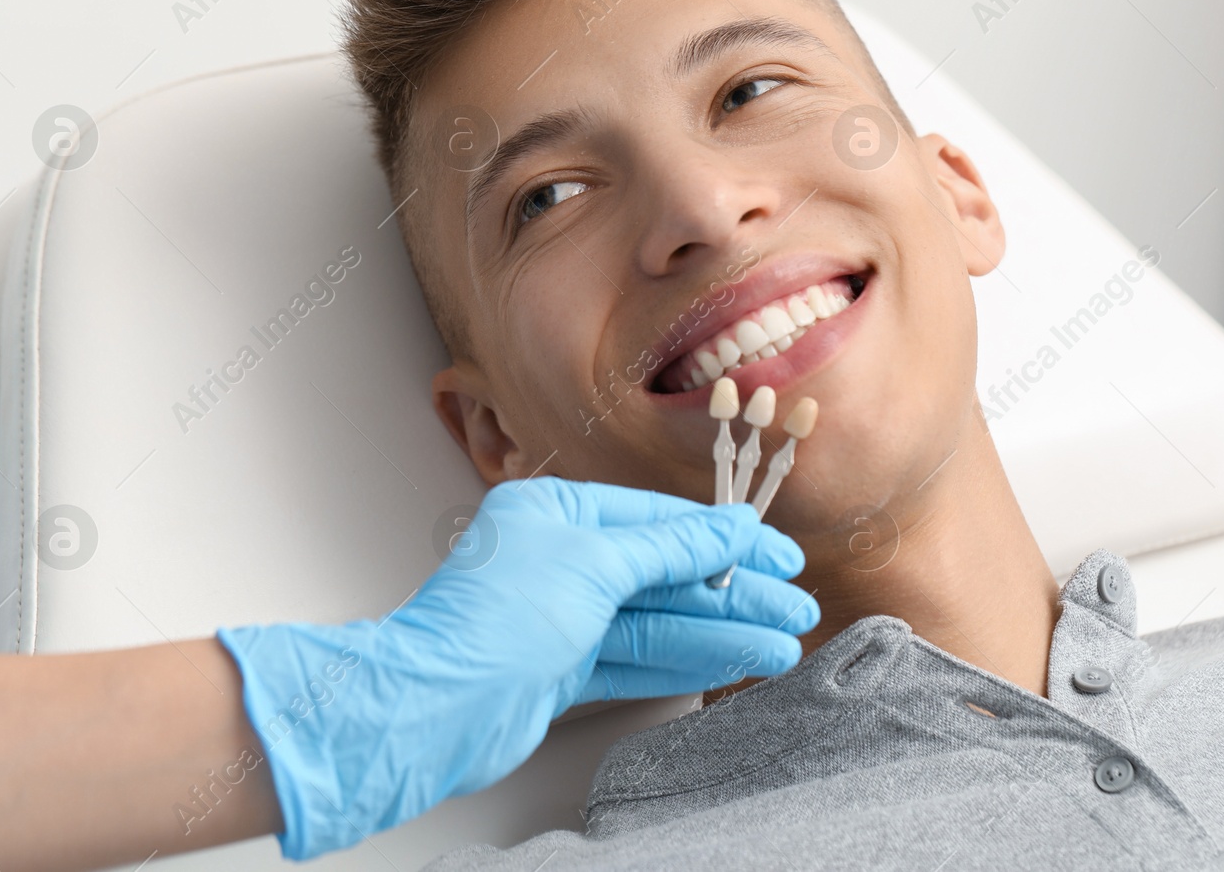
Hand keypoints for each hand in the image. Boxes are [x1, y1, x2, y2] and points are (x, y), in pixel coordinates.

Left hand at [217, 477, 816, 859]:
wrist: (431, 710)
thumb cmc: (491, 623)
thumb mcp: (594, 564)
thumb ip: (668, 549)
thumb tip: (725, 530)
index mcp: (555, 514)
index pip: (658, 520)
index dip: (723, 538)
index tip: (775, 553)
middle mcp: (558, 560)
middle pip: (664, 573)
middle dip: (731, 592)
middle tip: (792, 607)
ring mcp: (560, 617)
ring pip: (657, 620)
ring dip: (721, 632)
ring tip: (781, 644)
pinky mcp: (561, 669)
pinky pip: (637, 657)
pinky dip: (686, 660)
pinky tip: (733, 661)